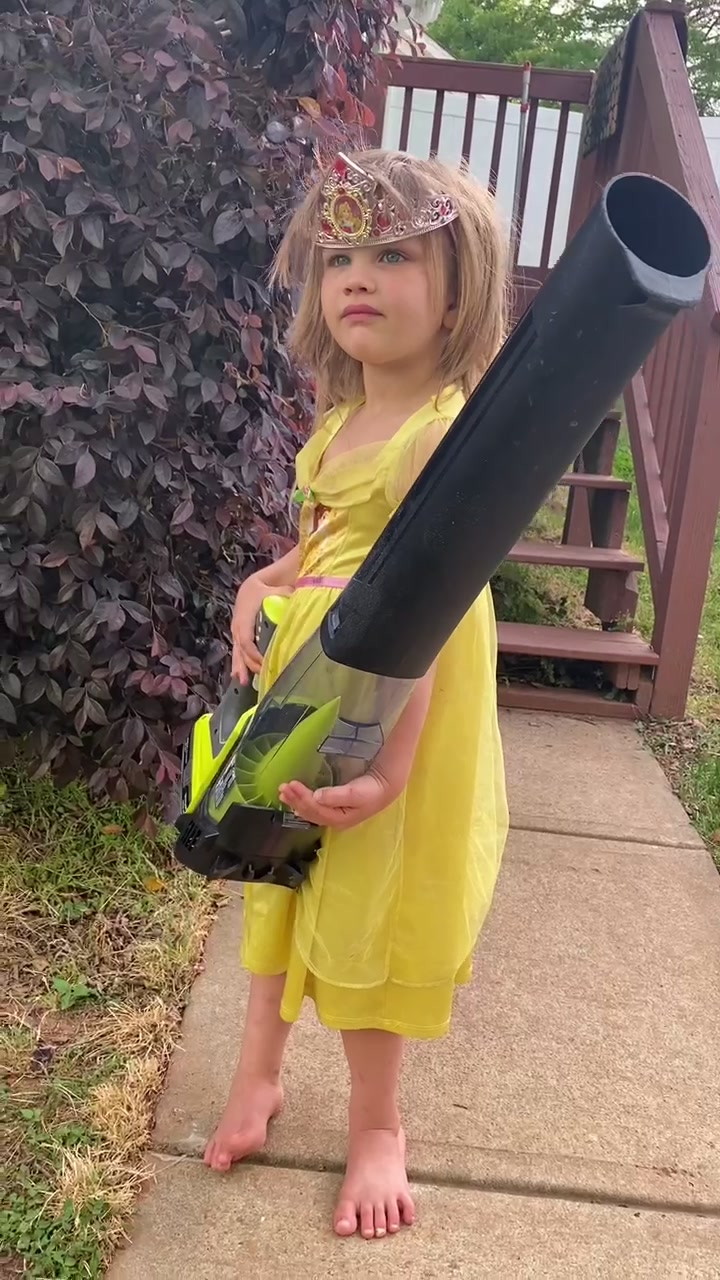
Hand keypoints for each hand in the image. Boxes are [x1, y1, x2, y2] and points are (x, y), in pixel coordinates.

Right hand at [231, 576, 290, 684]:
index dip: (254, 653)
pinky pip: (237, 650)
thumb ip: (286, 595)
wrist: (253, 585)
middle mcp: (238, 625)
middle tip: (262, 675)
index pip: (246, 639)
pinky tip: (238, 676)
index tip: (264, 662)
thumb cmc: (264, 587)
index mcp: (245, 616)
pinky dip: (238, 663)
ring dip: (240, 667)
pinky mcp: (239, 634)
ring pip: (237, 651)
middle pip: (241, 649)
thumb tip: (300, 602)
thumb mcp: (275, 589)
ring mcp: (237, 630)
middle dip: (249, 664)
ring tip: (244, 681)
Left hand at [278, 770, 396, 831]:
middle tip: (282, 787)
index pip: (314, 810)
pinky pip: (314, 808)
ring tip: (283, 792)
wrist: (384, 788)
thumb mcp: (355, 793)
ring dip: (296, 802)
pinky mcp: (334, 808)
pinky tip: (296, 801)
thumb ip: (336, 795)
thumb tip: (317, 796)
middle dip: (295, 800)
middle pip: (309, 812)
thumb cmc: (370, 791)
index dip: (301, 798)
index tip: (291, 784)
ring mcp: (333, 815)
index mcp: (338, 818)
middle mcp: (333, 820)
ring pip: (310, 811)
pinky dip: (303, 803)